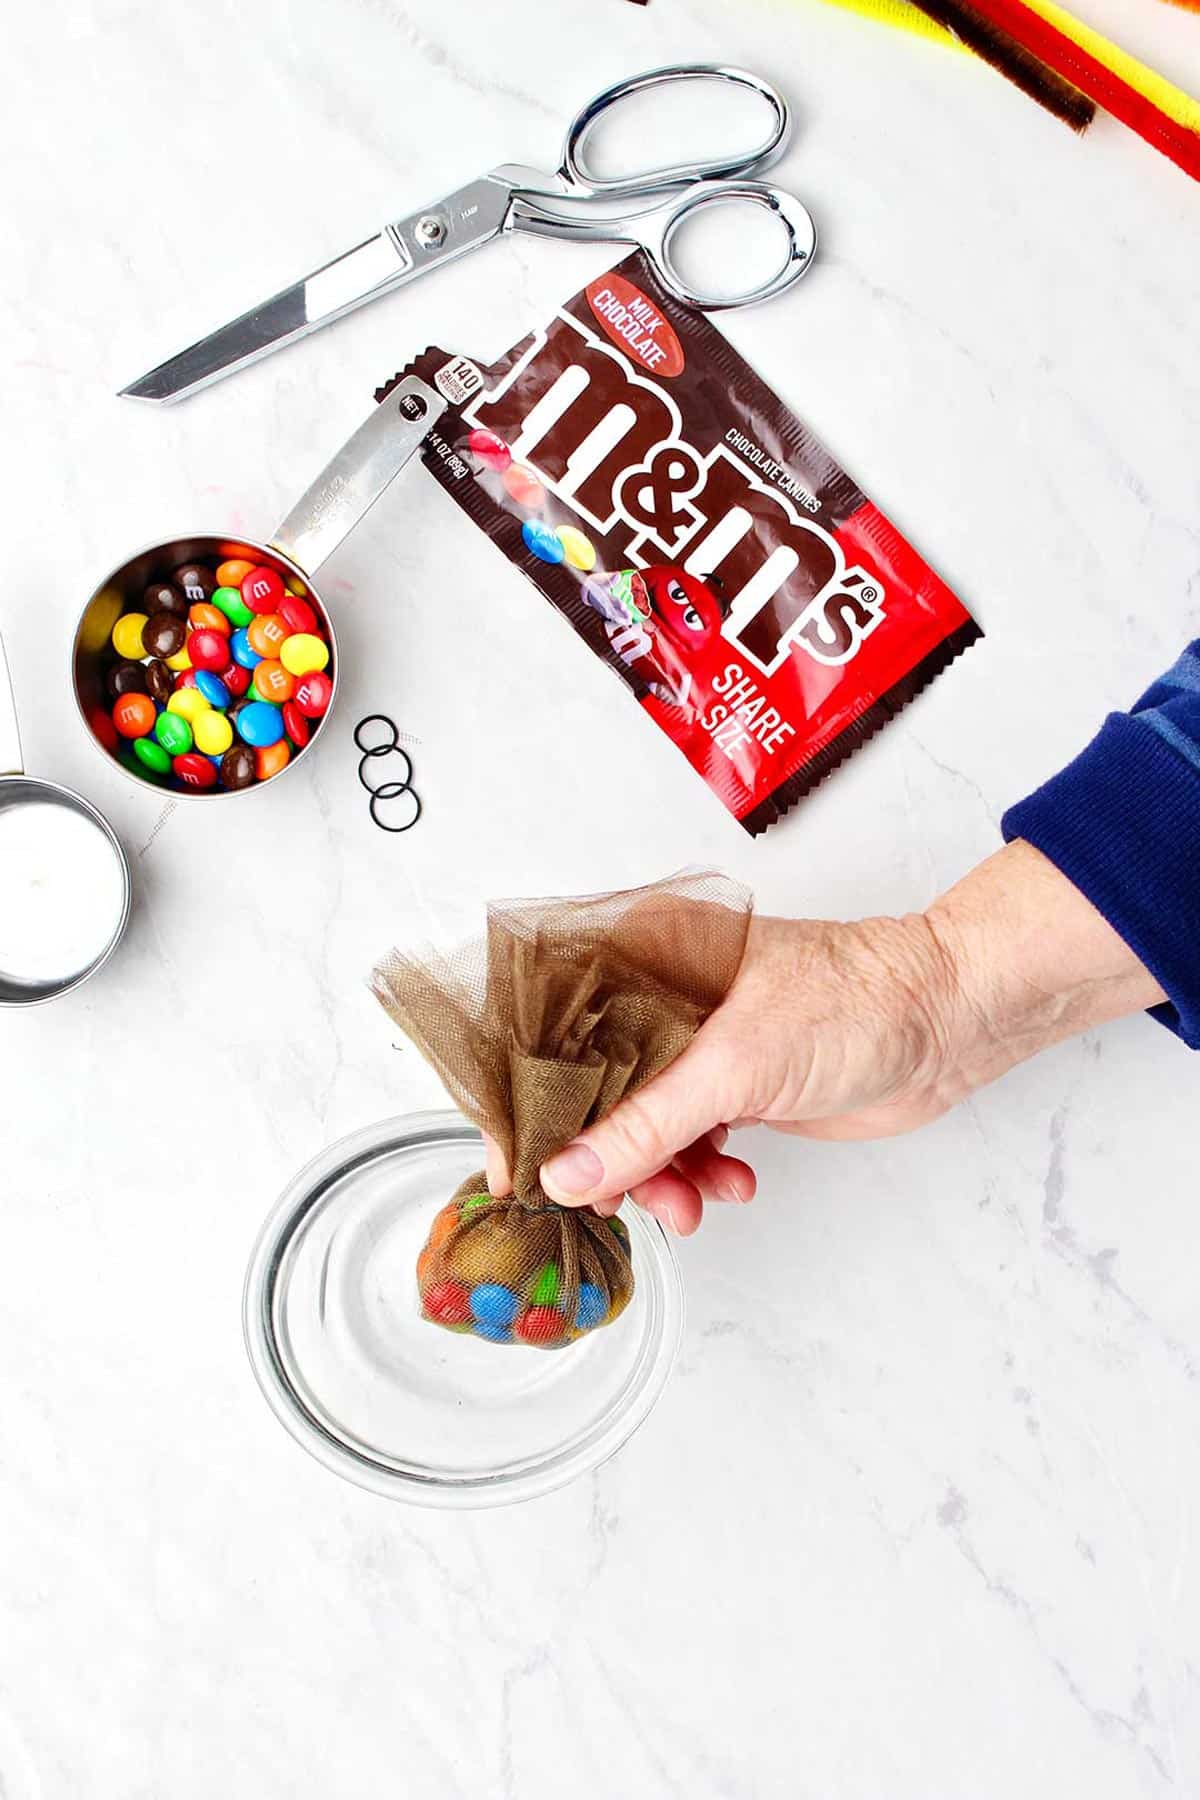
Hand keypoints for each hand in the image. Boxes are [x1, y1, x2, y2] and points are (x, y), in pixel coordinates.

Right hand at [488, 841, 1162, 1233]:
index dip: (527, 1100)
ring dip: (657, 1177)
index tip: (518, 1169)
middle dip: (604, 1156)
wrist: (948, 1023)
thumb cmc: (859, 999)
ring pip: (635, 1125)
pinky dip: (697, 1174)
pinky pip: (681, 1140)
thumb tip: (568, 1173)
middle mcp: (658, 993)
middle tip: (621, 1204)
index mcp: (642, 952)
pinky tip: (733, 1182)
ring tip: (691, 1203)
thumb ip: (643, 1126)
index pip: (548, 1029)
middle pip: (587, 1087)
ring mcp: (694, 1041)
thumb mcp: (735, 1066)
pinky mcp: (729, 1083)